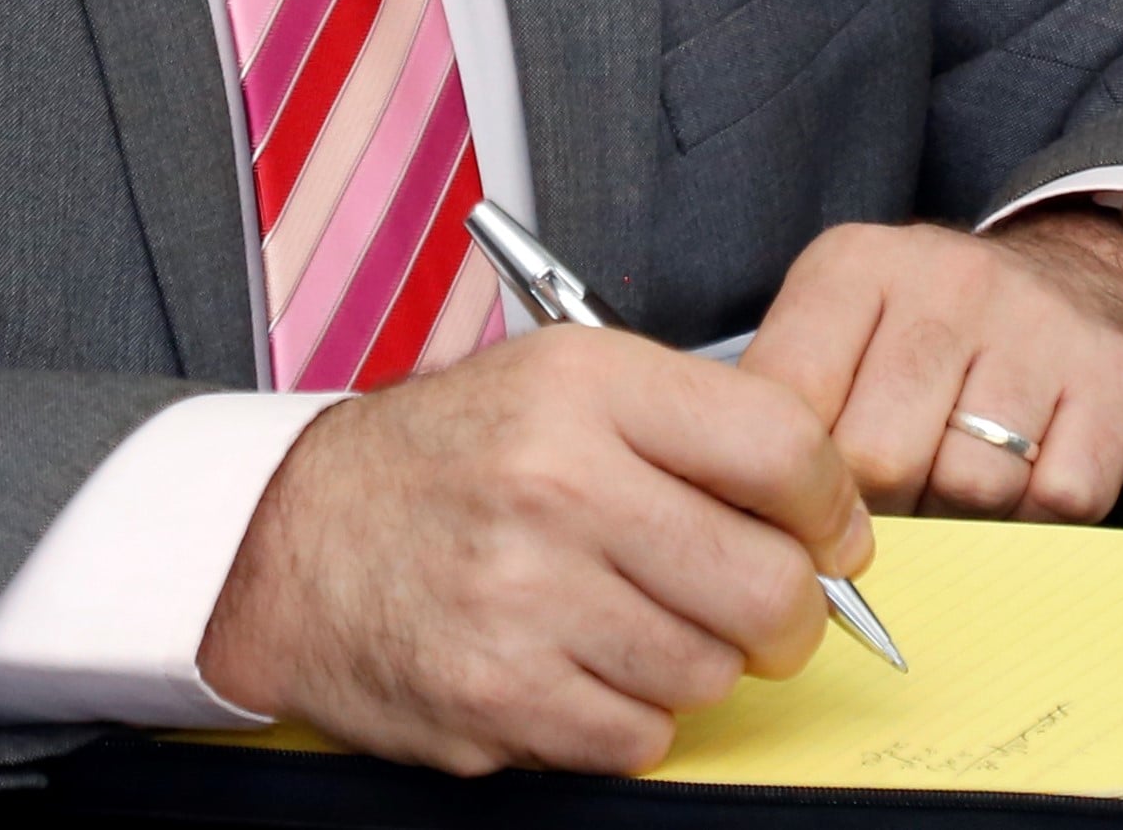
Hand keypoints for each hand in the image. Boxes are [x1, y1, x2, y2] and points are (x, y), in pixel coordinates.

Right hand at [199, 323, 872, 775]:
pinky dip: (631, 719)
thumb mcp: (557, 384)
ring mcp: (524, 599)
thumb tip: (826, 512)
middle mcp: (557, 484)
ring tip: (638, 624)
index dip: (832, 506)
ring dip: (697, 664)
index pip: (782, 448)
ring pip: (709, 673)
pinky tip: (583, 668)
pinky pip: (638, 739)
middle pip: (768, 585)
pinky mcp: (497, 696)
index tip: (831, 534)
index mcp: (585, 386)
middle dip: (788, 612)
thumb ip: (688, 426)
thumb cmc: (443, 460)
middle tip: (766, 607)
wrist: (289, 540)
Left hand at [741, 211, 1122, 523]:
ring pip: (972, 486)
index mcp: (855, 264)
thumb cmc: (943, 336)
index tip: (813, 506)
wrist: (1096, 282)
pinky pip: (1058, 499)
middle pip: (879, 458)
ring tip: (971, 474)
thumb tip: (756, 522)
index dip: (795, 480)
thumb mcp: (848, 334)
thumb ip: (795, 409)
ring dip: (969, 515)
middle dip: (886, 507)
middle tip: (905, 495)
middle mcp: (946, 277)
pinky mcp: (1113, 374)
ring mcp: (1036, 321)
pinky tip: (1037, 472)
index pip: (788, 401)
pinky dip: (1043, 515)